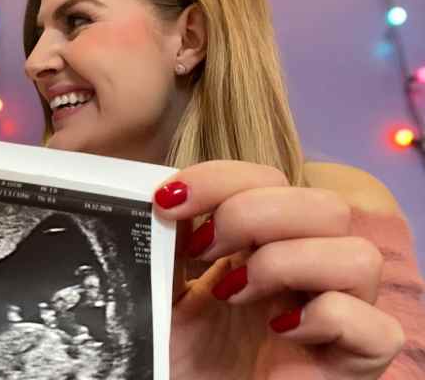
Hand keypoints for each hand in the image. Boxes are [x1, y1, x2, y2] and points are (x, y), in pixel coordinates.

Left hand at [153, 161, 403, 378]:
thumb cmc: (183, 353)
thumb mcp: (164, 288)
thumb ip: (169, 242)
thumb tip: (165, 194)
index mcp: (266, 243)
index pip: (270, 181)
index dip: (221, 179)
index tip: (168, 201)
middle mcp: (310, 269)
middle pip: (325, 205)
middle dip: (252, 214)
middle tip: (202, 250)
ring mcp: (339, 314)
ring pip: (360, 255)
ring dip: (286, 263)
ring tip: (233, 293)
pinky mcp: (354, 361)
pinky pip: (376, 326)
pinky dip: (327, 318)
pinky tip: (279, 332)